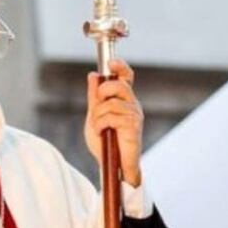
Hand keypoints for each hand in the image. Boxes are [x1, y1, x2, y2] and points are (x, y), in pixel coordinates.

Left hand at [85, 59, 143, 186]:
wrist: (113, 165)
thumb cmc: (106, 143)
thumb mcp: (94, 116)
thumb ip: (94, 97)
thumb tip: (93, 75)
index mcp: (124, 100)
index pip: (126, 77)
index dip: (120, 66)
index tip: (110, 62)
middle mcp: (132, 104)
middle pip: (118, 85)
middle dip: (102, 93)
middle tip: (97, 110)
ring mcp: (135, 114)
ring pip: (110, 103)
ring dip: (98, 116)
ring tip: (99, 128)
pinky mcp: (133, 126)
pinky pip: (111, 116)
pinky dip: (100, 124)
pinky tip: (102, 133)